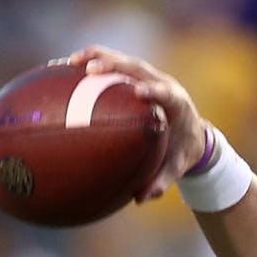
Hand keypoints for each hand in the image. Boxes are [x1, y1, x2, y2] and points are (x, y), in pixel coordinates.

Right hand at [67, 45, 207, 201]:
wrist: (192, 133)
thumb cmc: (184, 151)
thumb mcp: (177, 167)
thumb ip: (162, 182)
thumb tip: (141, 199)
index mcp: (177, 104)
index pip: (166, 93)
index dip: (153, 90)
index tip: (138, 92)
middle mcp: (163, 84)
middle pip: (138, 68)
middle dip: (115, 65)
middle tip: (90, 70)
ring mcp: (149, 77)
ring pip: (123, 62)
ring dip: (99, 58)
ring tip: (70, 62)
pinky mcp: (136, 77)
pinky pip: (113, 67)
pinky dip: (92, 64)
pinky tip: (64, 68)